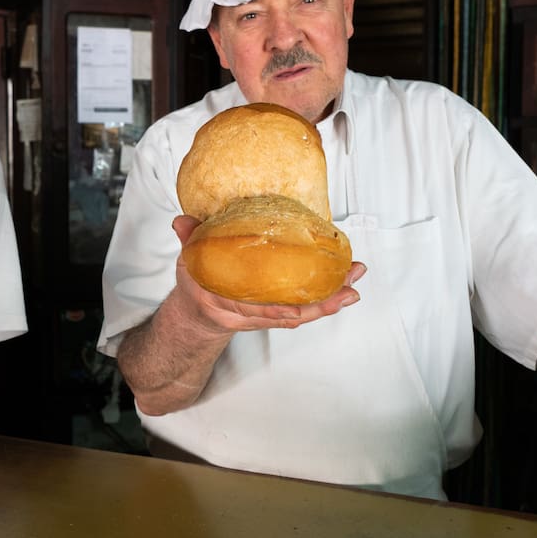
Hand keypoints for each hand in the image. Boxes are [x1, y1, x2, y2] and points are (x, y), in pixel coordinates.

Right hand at [170, 214, 365, 335]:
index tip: (296, 308)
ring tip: (355, 284)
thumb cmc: (196, 285)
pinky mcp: (278, 311)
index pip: (254, 309)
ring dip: (332, 300)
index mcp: (225, 304)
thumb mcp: (187, 263)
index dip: (275, 310)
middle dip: (322, 303)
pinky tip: (346, 288)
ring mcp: (266, 315)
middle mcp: (250, 315)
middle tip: (349, 286)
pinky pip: (305, 309)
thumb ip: (188, 241)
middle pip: (291, 313)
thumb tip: (181, 222)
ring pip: (303, 313)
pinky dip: (326, 301)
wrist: (198, 314)